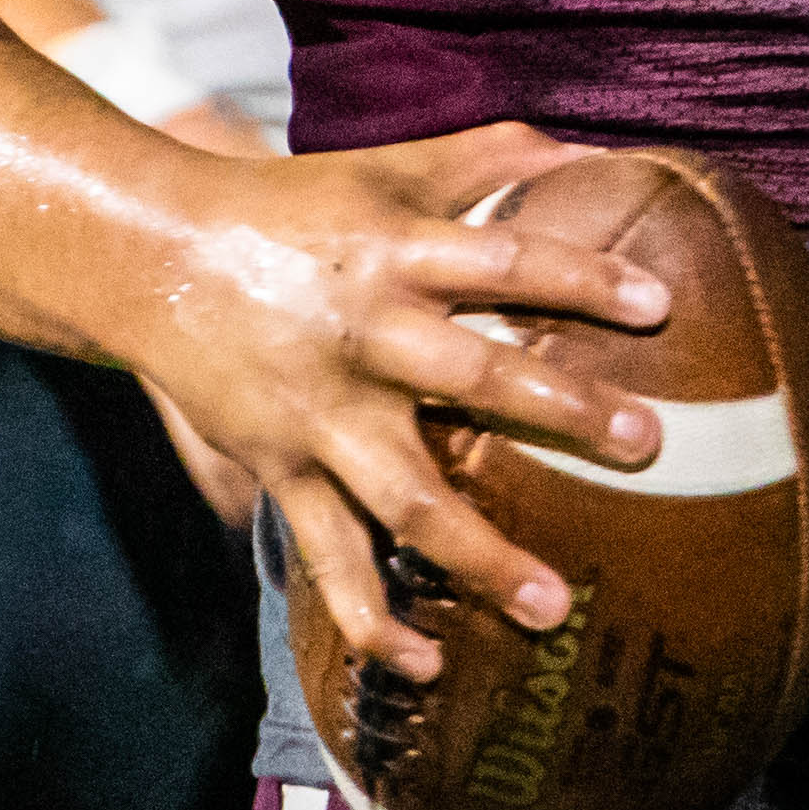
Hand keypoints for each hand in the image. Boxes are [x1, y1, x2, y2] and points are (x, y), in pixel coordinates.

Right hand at [124, 122, 670, 683]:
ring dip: (479, 556)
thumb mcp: (384, 165)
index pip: (504, 259)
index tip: (660, 303)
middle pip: (472, 377)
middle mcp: (361, 336)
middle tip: (648, 445)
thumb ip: (487, 155)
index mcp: (392, 252)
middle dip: (561, 411)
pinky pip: (330, 557)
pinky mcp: (280, 471)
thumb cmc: (290, 205)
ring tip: (552, 606)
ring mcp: (318, 416)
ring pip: (405, 497)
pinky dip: (371, 618)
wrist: (148, 256)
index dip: (581, 278)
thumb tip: (593, 145)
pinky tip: (428, 664)